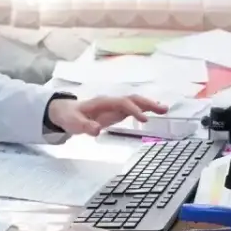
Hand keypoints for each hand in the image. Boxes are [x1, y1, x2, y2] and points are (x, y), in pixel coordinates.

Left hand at [47, 95, 167, 135]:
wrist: (66, 112)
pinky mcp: (117, 112)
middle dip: (147, 104)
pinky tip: (155, 112)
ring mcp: (115, 106)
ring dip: (149, 105)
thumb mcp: (74, 124)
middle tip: (163, 110)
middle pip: (132, 99)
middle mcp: (111, 102)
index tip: (144, 120)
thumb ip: (85, 127)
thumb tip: (96, 130)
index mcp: (103, 103)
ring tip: (165, 110)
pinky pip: (133, 108)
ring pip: (135, 102)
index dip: (133, 110)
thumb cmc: (71, 118)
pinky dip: (145, 109)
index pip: (122, 103)